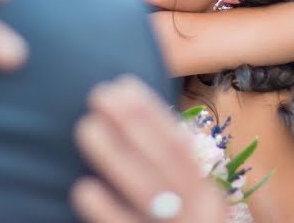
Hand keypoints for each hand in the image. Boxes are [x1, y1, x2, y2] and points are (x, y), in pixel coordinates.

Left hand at [71, 76, 226, 222]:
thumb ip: (182, 176)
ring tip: (85, 127)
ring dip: (118, 158)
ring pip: (151, 195)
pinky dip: (108, 213)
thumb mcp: (198, 210)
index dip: (151, 113)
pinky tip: (82, 189)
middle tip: (97, 95)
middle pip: (167, 164)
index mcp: (211, 200)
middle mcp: (204, 217)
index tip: (121, 84)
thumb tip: (165, 128)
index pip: (180, 148)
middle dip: (133, 125)